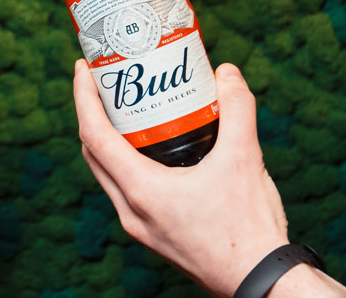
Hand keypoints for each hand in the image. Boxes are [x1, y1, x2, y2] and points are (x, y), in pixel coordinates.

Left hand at [74, 61, 288, 296]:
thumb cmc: (249, 230)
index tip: (85, 69)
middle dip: (92, 114)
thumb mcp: (245, 159)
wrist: (262, 283)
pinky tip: (152, 148)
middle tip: (103, 83)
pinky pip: (125, 190)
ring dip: (108, 139)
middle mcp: (131, 211)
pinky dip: (126, 162)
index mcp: (142, 190)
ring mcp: (140, 227)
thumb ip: (237, 109)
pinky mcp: (154, 235)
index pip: (93, 135)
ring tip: (125, 110)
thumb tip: (228, 72)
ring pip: (108, 174)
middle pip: (93, 154)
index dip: (83, 97)